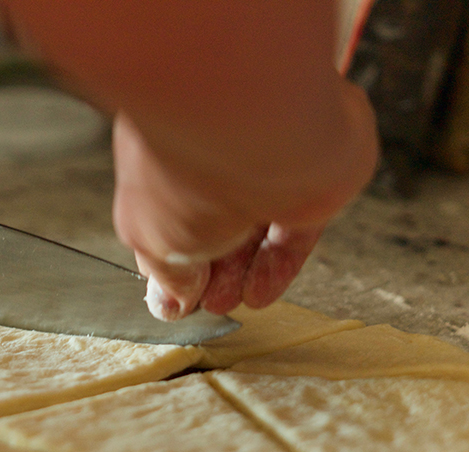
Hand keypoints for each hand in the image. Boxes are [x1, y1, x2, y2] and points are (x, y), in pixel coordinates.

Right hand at [112, 113, 343, 319]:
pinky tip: (259, 291)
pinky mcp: (316, 175)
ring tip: (227, 301)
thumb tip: (173, 299)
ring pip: (257, 224)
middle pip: (216, 218)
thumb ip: (166, 272)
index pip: (169, 205)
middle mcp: (217, 147)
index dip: (172, 252)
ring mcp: (269, 160)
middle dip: (208, 265)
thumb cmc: (189, 169)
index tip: (173, 291)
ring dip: (241, 268)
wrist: (255, 132)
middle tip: (201, 298)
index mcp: (167, 146)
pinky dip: (278, 263)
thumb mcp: (152, 238)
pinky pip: (297, 228)